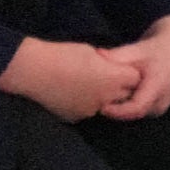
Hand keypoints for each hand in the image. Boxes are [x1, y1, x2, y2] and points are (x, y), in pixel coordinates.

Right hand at [0, 36, 141, 121]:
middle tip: (105, 76)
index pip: (135, 78)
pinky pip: (87, 111)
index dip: (129, 72)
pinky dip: (83, 104)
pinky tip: (70, 93)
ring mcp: (91, 110)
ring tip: (83, 84)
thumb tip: (109, 68)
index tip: (121, 67)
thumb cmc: (62, 54)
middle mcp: (106, 98)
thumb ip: (106, 63)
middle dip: (119, 87)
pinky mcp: (76, 118)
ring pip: (105, 105)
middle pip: (124, 95)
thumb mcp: (90, 51)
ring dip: (101, 97)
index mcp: (112, 78)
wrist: (33, 71)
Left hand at [96, 16, 169, 119]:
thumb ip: (117, 55)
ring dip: (120, 109)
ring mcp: (161, 107)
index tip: (101, 107)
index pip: (137, 108)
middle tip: (96, 102)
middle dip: (115, 110)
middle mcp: (161, 102)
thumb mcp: (137, 49)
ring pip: (136, 114)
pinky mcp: (157, 108)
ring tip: (103, 99)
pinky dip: (126, 106)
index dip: (118, 111)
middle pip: (134, 114)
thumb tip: (97, 55)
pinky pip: (139, 111)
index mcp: (158, 87)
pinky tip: (115, 97)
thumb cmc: (156, 48)